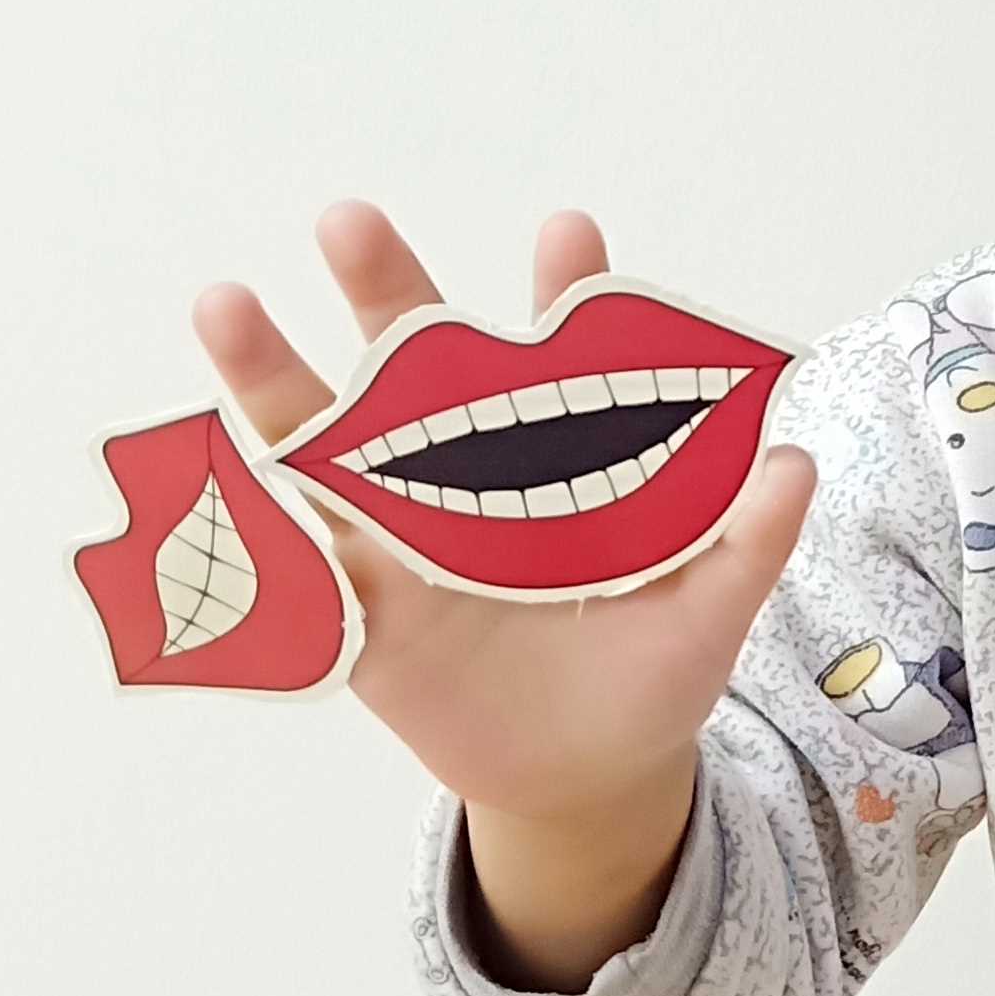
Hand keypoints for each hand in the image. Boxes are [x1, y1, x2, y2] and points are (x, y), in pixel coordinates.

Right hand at [192, 203, 814, 838]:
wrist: (586, 776)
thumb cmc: (653, 674)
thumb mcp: (708, 613)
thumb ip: (745, 539)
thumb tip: (794, 462)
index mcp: (564, 456)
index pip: (567, 353)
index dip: (571, 292)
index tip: (570, 233)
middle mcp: (474, 471)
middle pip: (421, 366)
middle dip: (387, 291)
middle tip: (349, 219)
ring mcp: (404, 532)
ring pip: (329, 438)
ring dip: (272, 371)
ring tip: (222, 301)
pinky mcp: (359, 608)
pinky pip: (293, 556)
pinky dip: (247, 515)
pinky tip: (200, 458)